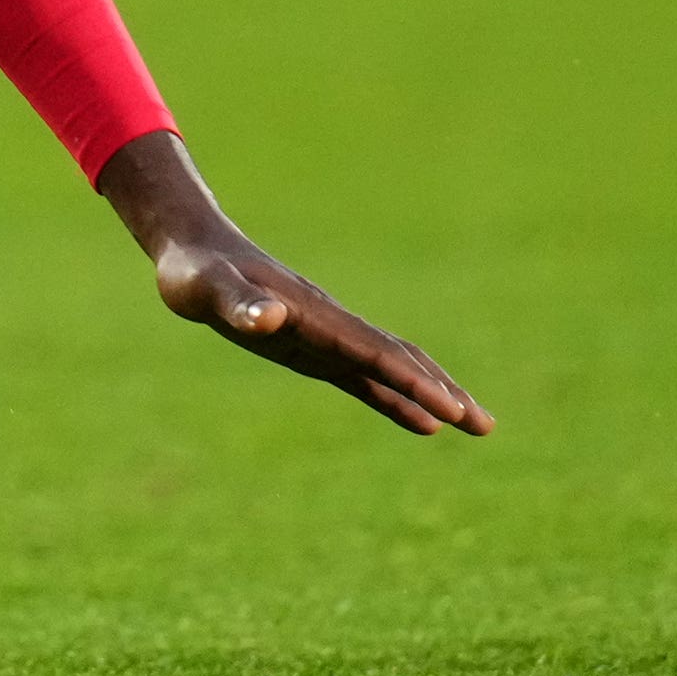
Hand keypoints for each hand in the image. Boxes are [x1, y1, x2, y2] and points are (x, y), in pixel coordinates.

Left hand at [96, 131, 487, 439]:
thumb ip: (237, 303)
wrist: (191, 250)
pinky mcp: (313, 349)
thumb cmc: (194, 271)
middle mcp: (331, 326)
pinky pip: (365, 378)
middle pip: (400, 360)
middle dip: (443, 391)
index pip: (376, 352)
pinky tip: (421, 423)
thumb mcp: (206, 289)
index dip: (414, 382)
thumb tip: (269, 319)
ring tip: (473, 425)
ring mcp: (326, 337)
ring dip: (432, 395)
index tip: (451, 409)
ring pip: (392, 368)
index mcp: (315, 315)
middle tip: (484, 425)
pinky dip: (395, 399)